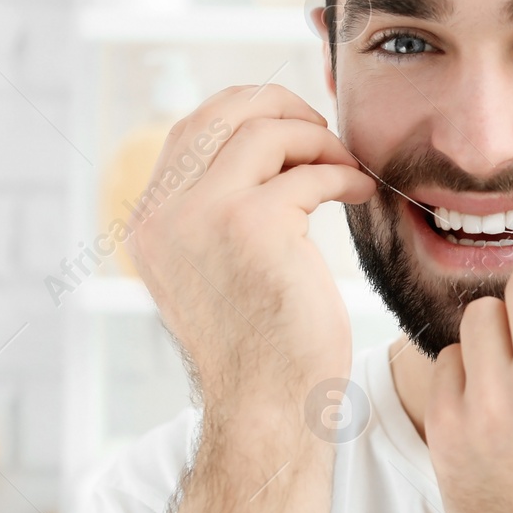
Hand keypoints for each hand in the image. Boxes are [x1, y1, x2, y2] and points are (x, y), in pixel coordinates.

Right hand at [124, 85, 374, 435]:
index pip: (191, 129)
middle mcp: (165, 213)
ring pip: (266, 131)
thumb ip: (217, 211)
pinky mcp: (253, 225)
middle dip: (282, 106)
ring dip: (319, 141)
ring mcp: (204, 215)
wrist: (268, 406)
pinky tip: (361, 192)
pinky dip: (343, 175)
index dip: (247, 113)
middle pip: (221, 112)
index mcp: (151, 222)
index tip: (295, 130)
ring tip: (347, 167)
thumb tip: (263, 143)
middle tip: (324, 132)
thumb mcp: (217, 267)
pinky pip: (310, 173)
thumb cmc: (260, 344)